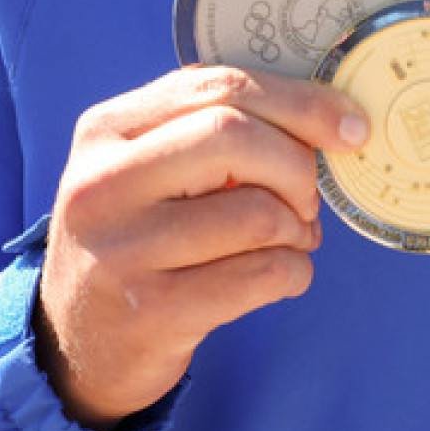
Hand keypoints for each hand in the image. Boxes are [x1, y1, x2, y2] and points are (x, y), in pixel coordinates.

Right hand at [34, 65, 366, 430]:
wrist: (77, 343)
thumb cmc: (141, 239)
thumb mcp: (151, 171)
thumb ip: (218, 130)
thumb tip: (336, 123)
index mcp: (107, 130)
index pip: (219, 87)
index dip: (301, 103)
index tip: (351, 128)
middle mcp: (101, 182)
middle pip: (235, 136)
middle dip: (297, 168)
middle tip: (307, 201)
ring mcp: (121, 249)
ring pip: (257, 212)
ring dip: (298, 230)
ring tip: (290, 241)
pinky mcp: (152, 311)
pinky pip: (262, 274)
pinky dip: (293, 272)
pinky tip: (281, 276)